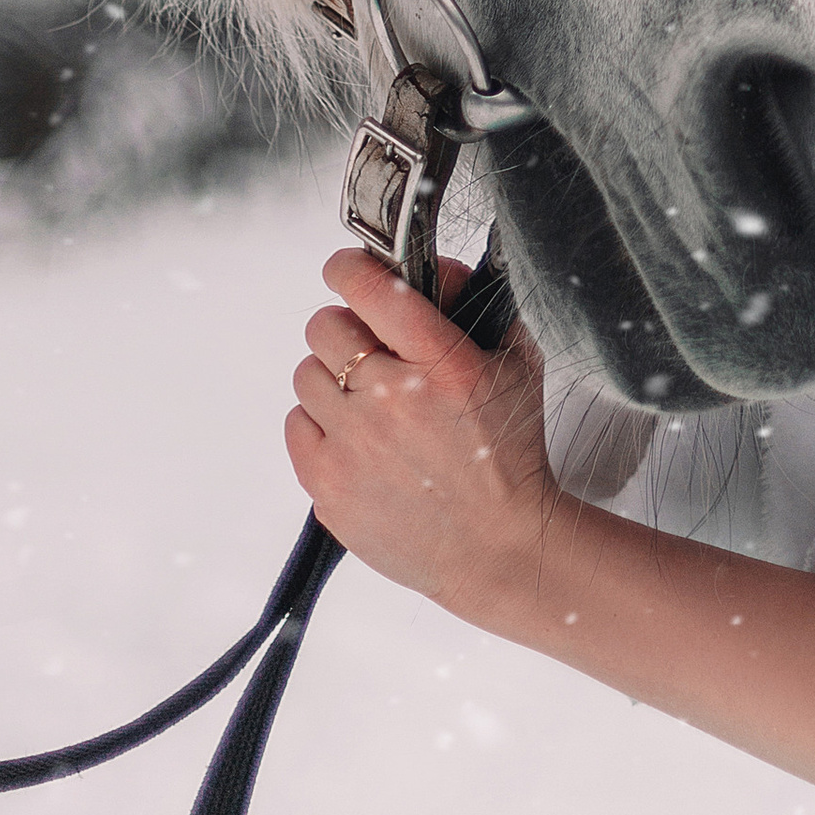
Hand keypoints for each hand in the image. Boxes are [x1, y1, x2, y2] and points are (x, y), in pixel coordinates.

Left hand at [286, 249, 558, 623]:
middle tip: (369, 348)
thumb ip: (480, 307)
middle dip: (346, 328)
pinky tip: (354, 437)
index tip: (348, 268)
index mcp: (441, 362)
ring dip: (332, 378)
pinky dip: (318, 423)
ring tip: (366, 401)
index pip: (371, 287)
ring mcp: (352, 444)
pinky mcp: (326, 485)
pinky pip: (296, 423)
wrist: (498, 547)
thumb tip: (436, 270)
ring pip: (305, 373)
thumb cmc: (511, 457)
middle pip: (325, 326)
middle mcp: (390, 399)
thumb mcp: (518, 365)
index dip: (350, 267)